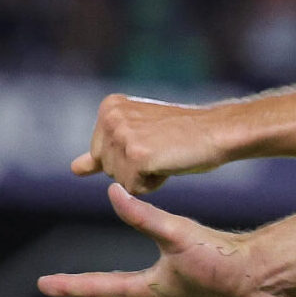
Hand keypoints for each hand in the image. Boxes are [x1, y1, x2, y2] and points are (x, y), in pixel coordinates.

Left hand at [73, 95, 235, 193]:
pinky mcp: (137, 156)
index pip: (101, 153)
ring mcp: (123, 136)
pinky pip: (135, 189)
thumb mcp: (139, 135)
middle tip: (163, 148)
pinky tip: (170, 164)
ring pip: (120, 180)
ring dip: (145, 176)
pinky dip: (153, 184)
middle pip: (108, 167)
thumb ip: (104, 153)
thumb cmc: (184, 134)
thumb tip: (74, 168)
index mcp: (109, 107)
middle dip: (134, 167)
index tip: (154, 139)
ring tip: (168, 154)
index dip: (129, 156)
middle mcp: (111, 118)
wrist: (219, 131)